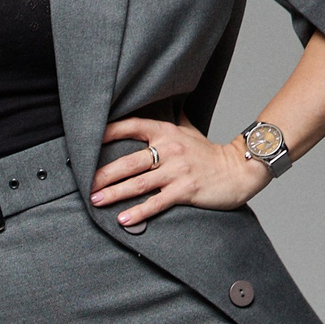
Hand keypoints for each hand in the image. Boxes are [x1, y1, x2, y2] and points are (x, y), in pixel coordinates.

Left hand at [89, 116, 271, 226]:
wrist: (239, 170)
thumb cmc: (210, 154)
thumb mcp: (190, 131)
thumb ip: (172, 121)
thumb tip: (162, 103)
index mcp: (167, 132)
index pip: (132, 127)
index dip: (108, 132)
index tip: (86, 140)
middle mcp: (170, 149)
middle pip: (129, 161)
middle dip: (103, 174)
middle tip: (85, 184)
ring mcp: (178, 171)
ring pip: (139, 183)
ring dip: (115, 194)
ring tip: (95, 202)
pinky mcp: (186, 190)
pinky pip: (157, 202)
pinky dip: (138, 212)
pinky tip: (123, 220)